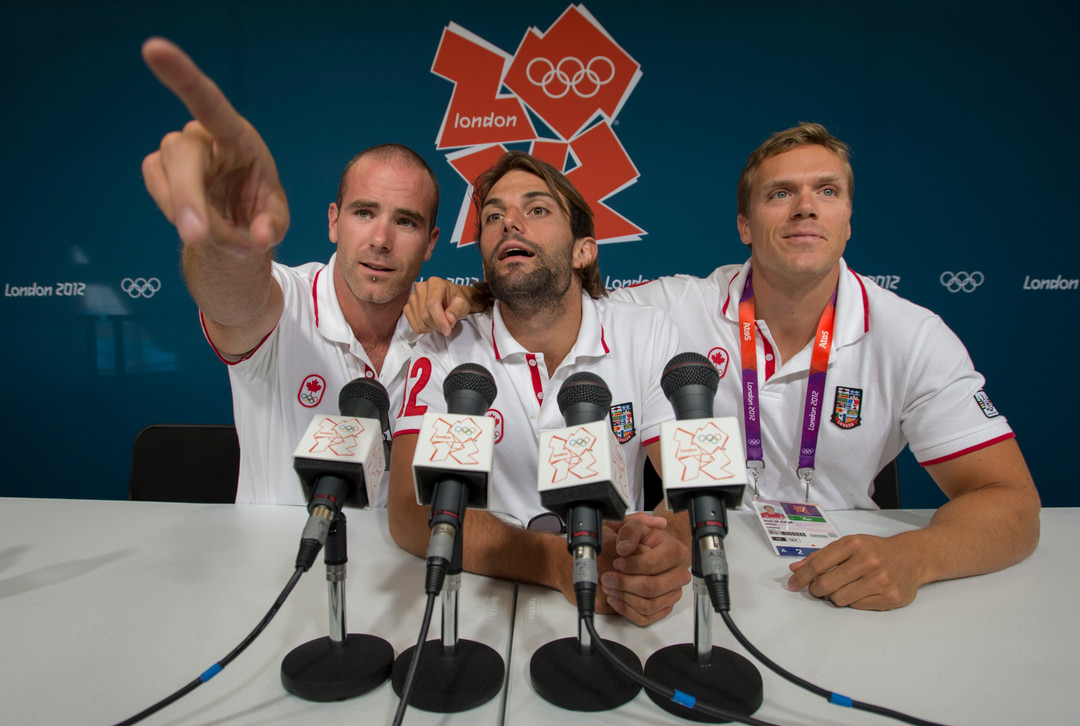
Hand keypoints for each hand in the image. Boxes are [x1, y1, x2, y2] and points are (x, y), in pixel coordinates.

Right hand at [141, 37, 288, 256]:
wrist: (235, 228)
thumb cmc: (259, 212)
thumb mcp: (274, 221)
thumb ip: (271, 226)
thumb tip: (259, 236)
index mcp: (235, 134)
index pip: (208, 101)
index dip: (181, 74)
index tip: (153, 48)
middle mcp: (201, 136)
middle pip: (183, 156)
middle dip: (188, 198)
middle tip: (199, 236)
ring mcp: (174, 153)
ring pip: (172, 184)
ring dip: (198, 220)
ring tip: (228, 237)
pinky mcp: (157, 172)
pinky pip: (162, 198)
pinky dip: (183, 219)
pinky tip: (204, 226)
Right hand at [404, 277, 475, 334]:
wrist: (451, 299)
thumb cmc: (456, 300)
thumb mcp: (463, 304)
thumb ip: (456, 311)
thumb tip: (449, 319)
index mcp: (435, 283)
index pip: (432, 303)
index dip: (439, 319)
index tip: (447, 330)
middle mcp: (421, 288)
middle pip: (425, 315)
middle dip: (438, 325)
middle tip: (448, 325)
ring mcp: (412, 298)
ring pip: (420, 322)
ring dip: (433, 328)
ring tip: (441, 321)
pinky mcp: (408, 308)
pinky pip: (415, 326)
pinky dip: (425, 329)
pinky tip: (432, 323)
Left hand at [595, 512, 690, 624]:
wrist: (632, 553)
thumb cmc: (634, 540)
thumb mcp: (629, 525)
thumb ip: (628, 531)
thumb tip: (625, 548)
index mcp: (675, 550)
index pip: (654, 564)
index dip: (632, 565)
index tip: (617, 562)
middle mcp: (678, 573)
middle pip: (652, 587)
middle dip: (625, 583)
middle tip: (608, 577)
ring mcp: (672, 593)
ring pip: (648, 605)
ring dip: (623, 597)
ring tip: (609, 586)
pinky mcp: (663, 608)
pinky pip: (645, 618)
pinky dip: (626, 610)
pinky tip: (615, 598)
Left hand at [787, 533, 925, 609]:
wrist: (912, 557)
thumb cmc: (876, 551)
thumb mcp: (849, 545)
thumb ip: (821, 557)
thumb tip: (795, 569)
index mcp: (854, 544)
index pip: (818, 564)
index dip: (801, 577)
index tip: (793, 584)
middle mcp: (868, 560)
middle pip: (826, 584)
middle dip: (816, 590)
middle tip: (818, 589)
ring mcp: (881, 579)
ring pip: (839, 599)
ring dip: (836, 597)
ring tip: (845, 588)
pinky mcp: (890, 597)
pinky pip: (857, 606)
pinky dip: (854, 602)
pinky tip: (862, 592)